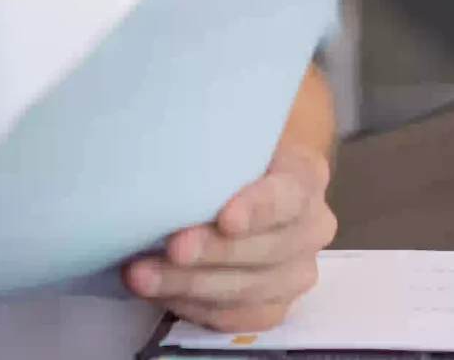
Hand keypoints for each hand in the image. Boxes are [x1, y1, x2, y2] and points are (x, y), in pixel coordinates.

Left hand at [123, 141, 335, 332]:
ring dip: (191, 285)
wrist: (242, 183)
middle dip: (213, 252)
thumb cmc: (226, 153)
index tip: (225, 218)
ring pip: (250, 289)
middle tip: (170, 248)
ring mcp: (297, 271)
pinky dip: (196, 308)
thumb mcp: (226, 136)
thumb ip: (209, 143)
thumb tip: (157, 142)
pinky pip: (238, 318)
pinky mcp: (275, 305)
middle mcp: (312, 227)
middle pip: (267, 249)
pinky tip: (160, 295)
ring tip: (141, 276)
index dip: (259, 209)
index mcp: (304, 176)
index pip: (289, 194)